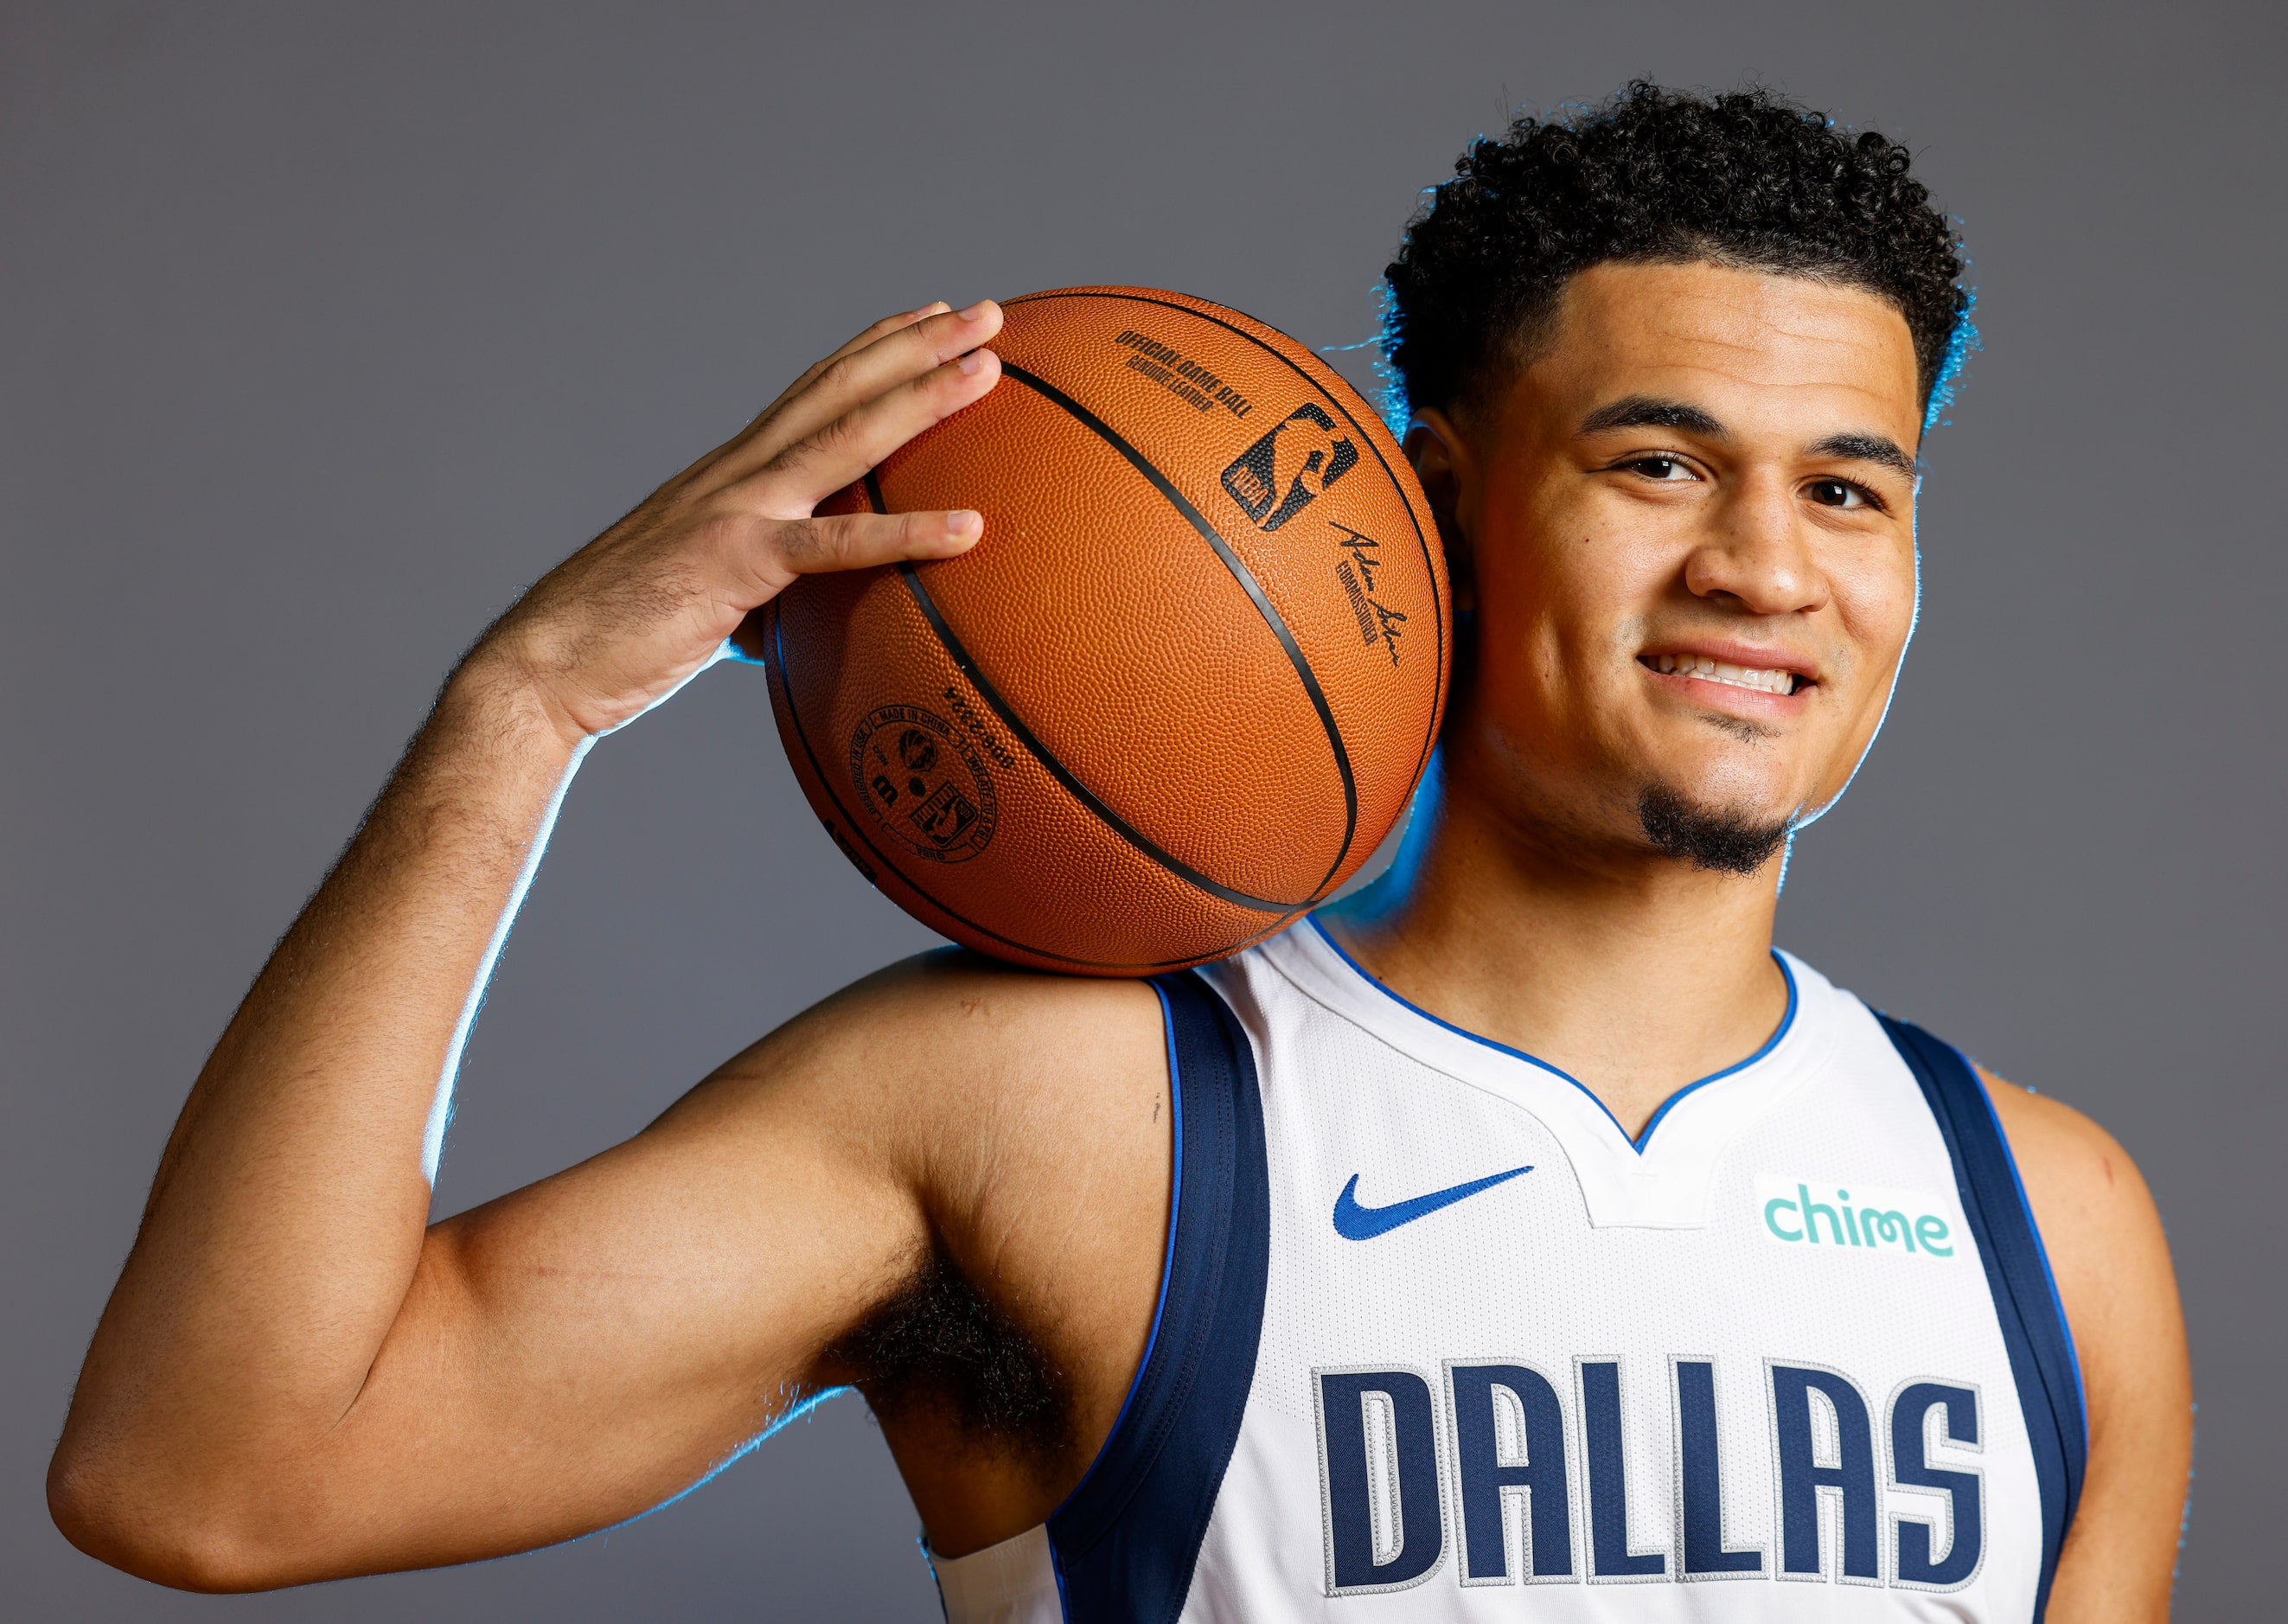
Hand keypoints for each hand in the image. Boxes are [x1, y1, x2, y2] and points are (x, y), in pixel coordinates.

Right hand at [465, 300, 1002, 743]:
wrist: (542, 664)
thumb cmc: (618, 638)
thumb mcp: (704, 599)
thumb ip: (754, 594)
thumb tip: (785, 626)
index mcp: (731, 474)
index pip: (813, 391)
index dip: (873, 349)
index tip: (929, 317)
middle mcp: (738, 474)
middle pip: (840, 389)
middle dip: (916, 345)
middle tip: (988, 314)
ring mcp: (737, 511)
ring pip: (846, 438)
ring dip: (923, 396)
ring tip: (990, 368)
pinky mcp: (736, 565)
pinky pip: (836, 548)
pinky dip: (907, 533)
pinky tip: (970, 527)